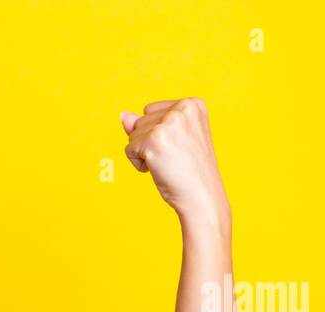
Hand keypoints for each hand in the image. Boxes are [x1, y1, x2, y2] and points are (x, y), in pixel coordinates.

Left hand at [120, 98, 229, 222]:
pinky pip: (129, 149)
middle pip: (140, 121)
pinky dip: (138, 164)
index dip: (157, 134)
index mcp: (192, 104)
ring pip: (133, 135)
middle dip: (149, 143)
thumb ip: (147, 124)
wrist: (201, 196)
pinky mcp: (154, 138)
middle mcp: (182, 107)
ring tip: (168, 163)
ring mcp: (168, 122)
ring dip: (144, 153)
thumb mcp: (170, 140)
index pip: (151, 111)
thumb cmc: (188, 171)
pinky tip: (160, 169)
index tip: (179, 148)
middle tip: (174, 158)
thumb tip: (123, 115)